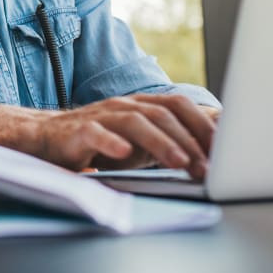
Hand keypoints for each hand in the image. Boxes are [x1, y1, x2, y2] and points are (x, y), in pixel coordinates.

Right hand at [33, 94, 215, 179]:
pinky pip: (95, 133)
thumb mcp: (139, 142)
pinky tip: (123, 153)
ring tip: (179, 163)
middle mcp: (123, 106)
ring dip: (161, 142)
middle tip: (205, 167)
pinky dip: (110, 142)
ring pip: (135, 121)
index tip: (224, 149)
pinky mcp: (77, 131)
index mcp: (140, 105)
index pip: (178, 105)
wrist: (47, 138)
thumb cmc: (99, 143)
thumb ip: (168, 141)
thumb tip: (212, 152)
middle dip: (188, 141)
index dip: (203, 124)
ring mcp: (100, 116)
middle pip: (162, 114)